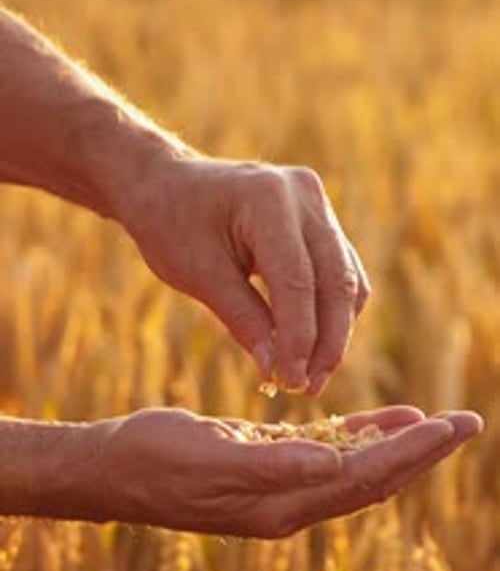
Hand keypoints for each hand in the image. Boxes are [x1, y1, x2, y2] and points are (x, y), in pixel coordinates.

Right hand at [95, 406, 481, 537]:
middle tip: (468, 424)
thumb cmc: (155, 458)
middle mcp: (289, 503)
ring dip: (395, 444)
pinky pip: (324, 455)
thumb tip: (335, 466)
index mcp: (281, 504)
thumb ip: (274, 464)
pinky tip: (376, 423)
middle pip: (372, 478)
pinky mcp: (265, 466)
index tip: (451, 427)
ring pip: (354, 467)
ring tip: (435, 422)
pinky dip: (355, 438)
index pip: (364, 478)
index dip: (411, 453)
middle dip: (421, 451)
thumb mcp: (210, 455)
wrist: (115, 468)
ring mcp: (278, 488)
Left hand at [120, 154, 369, 393]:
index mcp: (268, 198)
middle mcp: (304, 194)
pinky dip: (329, 310)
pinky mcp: (320, 218)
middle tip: (308, 387)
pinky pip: (339, 271)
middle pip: (336, 280)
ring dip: (334, 331)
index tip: (290, 382)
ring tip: (310, 376)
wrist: (166, 182)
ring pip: (346, 278)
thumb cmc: (171, 223)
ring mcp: (317, 203)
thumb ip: (242, 319)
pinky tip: (311, 347)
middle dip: (327, 341)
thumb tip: (277, 370)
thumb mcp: (198, 275)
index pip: (297, 281)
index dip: (299, 337)